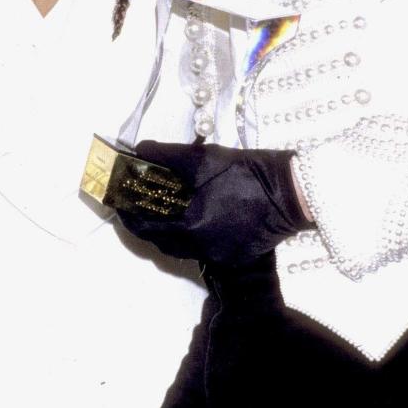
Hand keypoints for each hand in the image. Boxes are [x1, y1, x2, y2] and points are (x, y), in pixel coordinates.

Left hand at [116, 141, 312, 266]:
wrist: (291, 192)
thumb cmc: (246, 173)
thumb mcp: (202, 157)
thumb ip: (166, 155)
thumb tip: (139, 151)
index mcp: (190, 226)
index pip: (145, 226)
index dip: (126, 214)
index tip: (116, 202)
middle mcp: (201, 248)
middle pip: (160, 242)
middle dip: (143, 224)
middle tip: (133, 206)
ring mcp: (218, 256)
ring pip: (179, 248)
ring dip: (165, 231)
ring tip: (158, 211)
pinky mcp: (233, 257)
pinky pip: (201, 250)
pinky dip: (189, 237)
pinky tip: (191, 219)